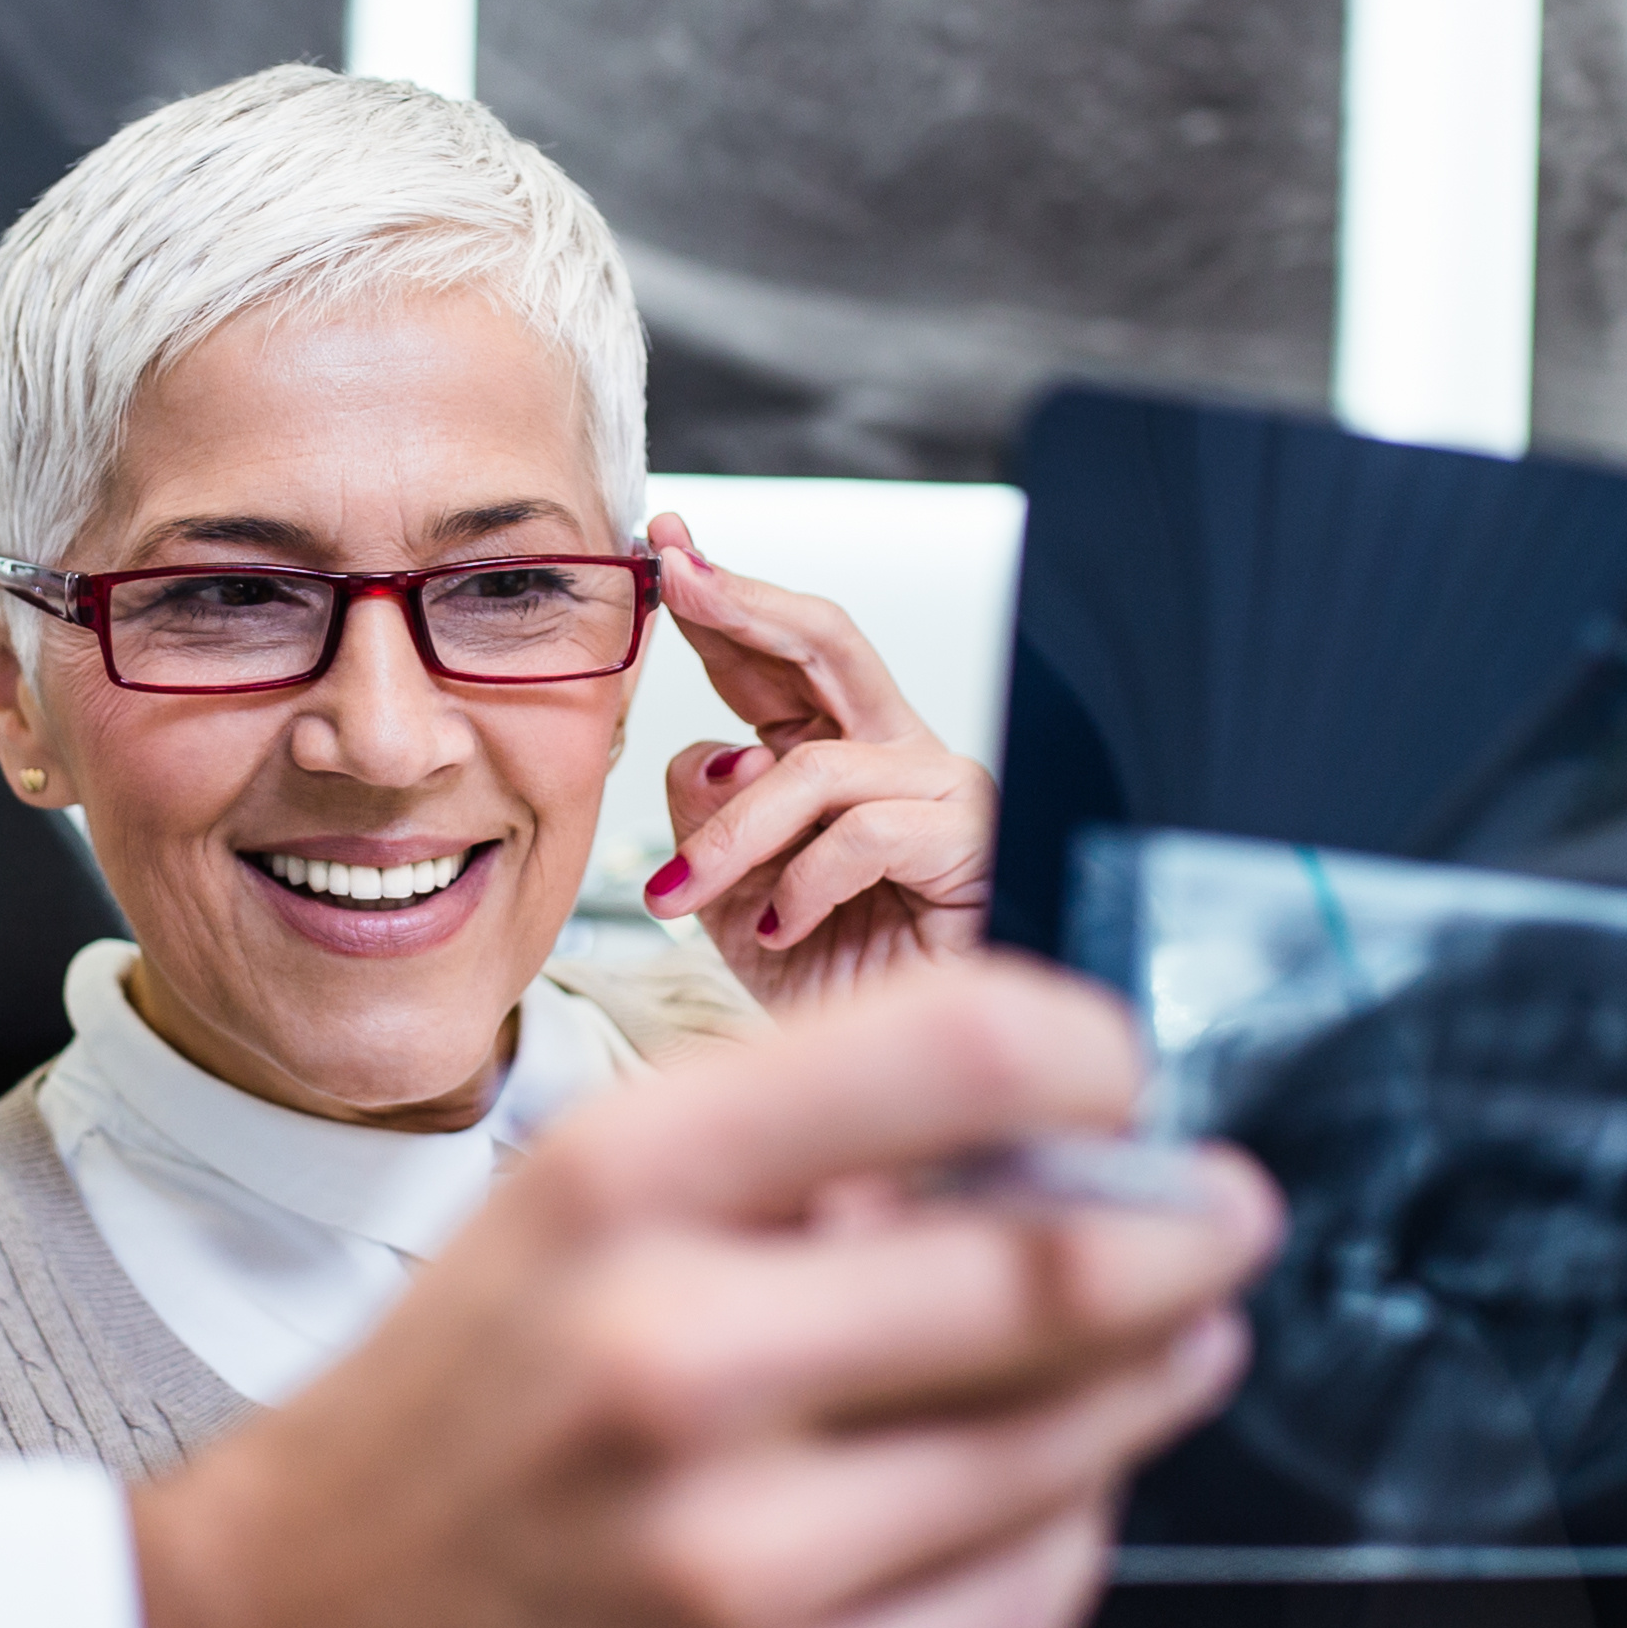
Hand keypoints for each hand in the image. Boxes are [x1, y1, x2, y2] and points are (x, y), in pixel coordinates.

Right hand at [126, 958, 1275, 1627]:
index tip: (1121, 1080)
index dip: (1087, 1055)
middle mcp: (675, 1362)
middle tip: (1223, 1223)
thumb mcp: (550, 1230)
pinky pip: (1015, 1616)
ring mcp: (731, 1568)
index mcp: (613, 1192)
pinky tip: (1043, 1510)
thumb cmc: (420, 1448)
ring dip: (1144, 1389)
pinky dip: (1058, 1547)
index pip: (949, 1053)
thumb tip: (1031, 1136)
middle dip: (1179, 1237)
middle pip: (1055, 1265)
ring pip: (1060, 1454)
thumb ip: (775, 1175)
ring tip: (1165, 1353)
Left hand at [638, 514, 995, 1012]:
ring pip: (815, 765)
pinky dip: (804, 882)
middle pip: (825, 640)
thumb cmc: (830, 987)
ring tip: (681, 896)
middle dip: (742, 599)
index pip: (771, 656)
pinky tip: (782, 929)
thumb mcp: (732, 897)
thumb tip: (712, 750)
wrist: (893, 1078)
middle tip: (677, 571)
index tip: (659, 549)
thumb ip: (708, 816)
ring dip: (733, 834)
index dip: (717, 600)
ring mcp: (938, 790)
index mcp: (834, 757)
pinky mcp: (968, 838)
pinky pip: (863, 831)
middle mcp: (892, 755)